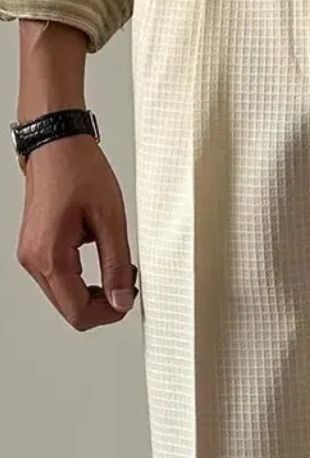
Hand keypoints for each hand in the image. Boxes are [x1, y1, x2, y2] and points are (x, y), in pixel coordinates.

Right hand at [15, 133, 138, 330]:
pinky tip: (102, 257)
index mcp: (49, 256)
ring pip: (64, 296)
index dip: (109, 313)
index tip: (130, 298)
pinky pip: (59, 279)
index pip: (78, 312)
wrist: (58, 144)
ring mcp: (31, 254)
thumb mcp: (110, 219)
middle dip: (103, 303)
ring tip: (119, 266)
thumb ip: (117, 265)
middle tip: (128, 280)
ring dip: (93, 291)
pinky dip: (83, 278)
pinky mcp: (35, 247)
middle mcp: (33, 260)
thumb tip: (122, 299)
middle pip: (69, 309)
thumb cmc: (79, 171)